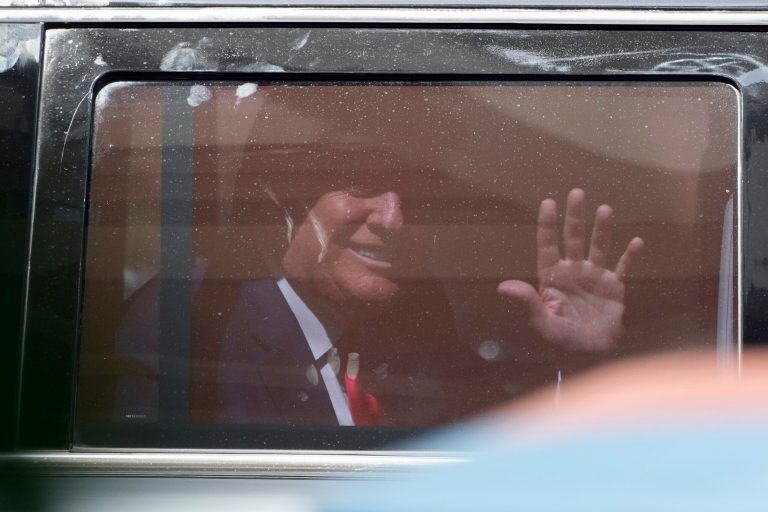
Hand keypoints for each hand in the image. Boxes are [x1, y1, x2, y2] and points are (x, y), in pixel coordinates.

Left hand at [497, 188, 643, 351]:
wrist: (590, 355)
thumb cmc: (562, 341)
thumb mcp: (542, 323)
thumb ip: (527, 303)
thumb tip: (503, 287)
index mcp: (552, 277)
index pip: (548, 244)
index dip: (548, 224)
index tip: (548, 202)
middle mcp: (573, 271)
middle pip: (573, 238)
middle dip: (575, 216)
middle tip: (577, 192)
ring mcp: (594, 277)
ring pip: (598, 247)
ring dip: (601, 229)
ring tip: (605, 209)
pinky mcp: (614, 288)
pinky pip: (623, 268)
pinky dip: (630, 256)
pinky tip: (636, 241)